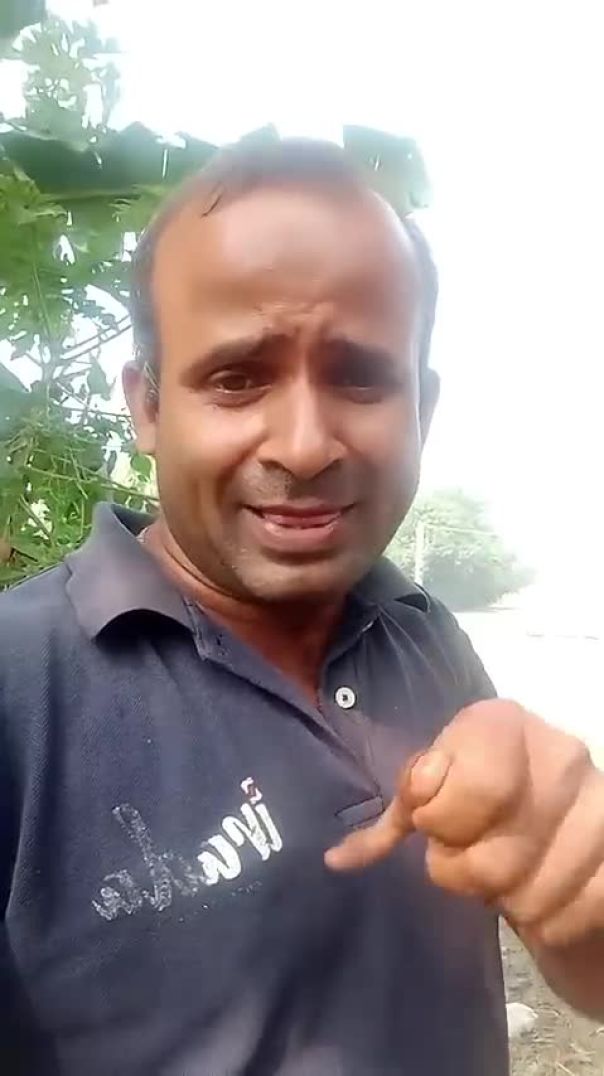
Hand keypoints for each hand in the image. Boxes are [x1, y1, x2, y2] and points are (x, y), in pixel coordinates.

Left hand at [326, 700, 603, 947]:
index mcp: (503, 721)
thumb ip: (402, 811)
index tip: (432, 821)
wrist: (559, 825)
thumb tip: (337, 860)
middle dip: (462, 871)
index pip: (474, 786)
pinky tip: (539, 892)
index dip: (441, 820)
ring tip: (505, 872)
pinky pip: (566, 918)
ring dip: (502, 900)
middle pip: (491, 857)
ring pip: (527, 897)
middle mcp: (561, 752)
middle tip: (466, 854)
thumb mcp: (434, 789)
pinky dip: (542, 922)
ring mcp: (600, 804)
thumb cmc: (479, 800)